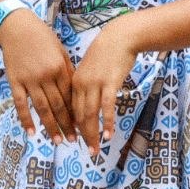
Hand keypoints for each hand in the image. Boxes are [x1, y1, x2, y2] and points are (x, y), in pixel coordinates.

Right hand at [0, 9, 75, 142]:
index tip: (83, 126)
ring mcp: (29, 80)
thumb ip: (67, 70)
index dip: (77, 113)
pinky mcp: (15, 81)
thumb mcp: (60, 50)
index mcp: (59, 68)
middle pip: (59, 106)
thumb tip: (76, 91)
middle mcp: (46, 76)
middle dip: (67, 125)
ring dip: (51, 127)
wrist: (17, 27)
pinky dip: (26, 119)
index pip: (70, 96)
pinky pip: (21, 104)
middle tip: (74, 141)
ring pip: (42, 108)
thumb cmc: (42, 37)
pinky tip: (31, 133)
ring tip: (58, 141)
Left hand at [72, 17, 137, 155]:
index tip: (77, 140)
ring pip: (90, 114)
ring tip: (96, 149)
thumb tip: (84, 102)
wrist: (119, 37)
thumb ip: (85, 85)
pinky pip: (107, 107)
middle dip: (82, 136)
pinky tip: (109, 134)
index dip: (73, 127)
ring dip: (92, 134)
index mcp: (74, 81)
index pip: (70, 110)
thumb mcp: (89, 69)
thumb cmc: (106, 53)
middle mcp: (81, 84)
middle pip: (78, 115)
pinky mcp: (109, 83)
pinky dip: (107, 122)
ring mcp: (95, 84)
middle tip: (87, 151)